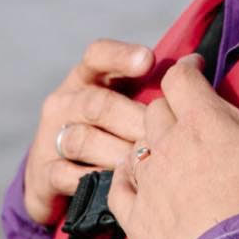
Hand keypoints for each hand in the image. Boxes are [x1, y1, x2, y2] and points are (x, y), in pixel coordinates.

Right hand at [23, 38, 154, 225]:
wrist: (57, 175)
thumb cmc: (108, 129)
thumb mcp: (122, 100)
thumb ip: (150, 83)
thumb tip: (195, 64)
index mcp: (85, 77)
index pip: (97, 55)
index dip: (122, 55)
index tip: (149, 60)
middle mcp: (64, 101)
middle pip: (96, 102)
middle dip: (131, 117)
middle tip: (159, 133)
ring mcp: (49, 136)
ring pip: (81, 138)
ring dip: (115, 151)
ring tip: (143, 162)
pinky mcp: (42, 172)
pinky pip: (66, 175)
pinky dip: (93, 180)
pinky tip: (116, 184)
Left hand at [108, 54, 238, 238]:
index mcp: (206, 121)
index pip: (182, 77)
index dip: (190, 69)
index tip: (200, 70)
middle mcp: (170, 145)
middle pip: (157, 108)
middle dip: (171, 105)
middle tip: (188, 110)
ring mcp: (150, 185)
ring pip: (136, 146)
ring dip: (149, 142)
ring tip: (168, 146)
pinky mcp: (139, 222)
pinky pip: (118, 189)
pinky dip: (126, 181)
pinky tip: (139, 183)